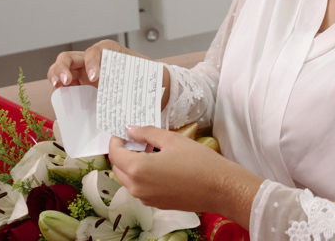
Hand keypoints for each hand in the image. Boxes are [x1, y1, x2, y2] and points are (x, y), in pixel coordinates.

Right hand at [47, 39, 145, 86]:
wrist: (151, 86)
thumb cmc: (146, 78)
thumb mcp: (142, 76)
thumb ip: (135, 82)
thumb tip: (138, 100)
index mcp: (109, 52)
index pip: (95, 51)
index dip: (92, 62)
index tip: (95, 77)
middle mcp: (93, 60)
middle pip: (70, 56)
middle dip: (64, 66)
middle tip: (66, 80)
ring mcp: (84, 72)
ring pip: (62, 67)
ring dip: (56, 74)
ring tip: (58, 85)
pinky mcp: (80, 85)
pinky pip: (65, 84)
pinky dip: (59, 88)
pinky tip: (59, 94)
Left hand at [108, 127, 263, 226]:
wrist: (219, 188)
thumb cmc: (198, 162)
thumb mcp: (172, 139)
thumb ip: (147, 133)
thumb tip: (130, 130)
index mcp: (138, 169)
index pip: (115, 154)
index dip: (115, 141)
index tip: (122, 132)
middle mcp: (137, 188)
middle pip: (118, 168)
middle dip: (123, 153)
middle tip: (137, 140)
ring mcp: (146, 199)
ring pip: (129, 180)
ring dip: (132, 165)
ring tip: (151, 151)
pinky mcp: (156, 204)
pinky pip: (141, 188)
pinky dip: (142, 176)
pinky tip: (159, 165)